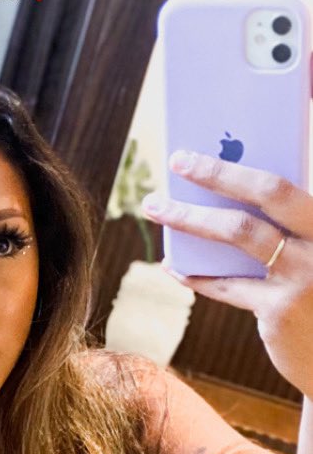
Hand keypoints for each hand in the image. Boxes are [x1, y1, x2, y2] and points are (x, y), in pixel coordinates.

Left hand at [141, 150, 312, 398]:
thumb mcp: (310, 253)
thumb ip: (283, 226)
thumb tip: (220, 193)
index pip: (287, 179)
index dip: (246, 159)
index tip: (212, 143)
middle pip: (267, 191)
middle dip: (217, 170)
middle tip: (176, 159)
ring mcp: (305, 273)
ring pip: (239, 232)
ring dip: (191, 216)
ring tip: (156, 206)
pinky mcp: (281, 309)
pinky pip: (227, 284)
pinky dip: (197, 275)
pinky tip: (174, 266)